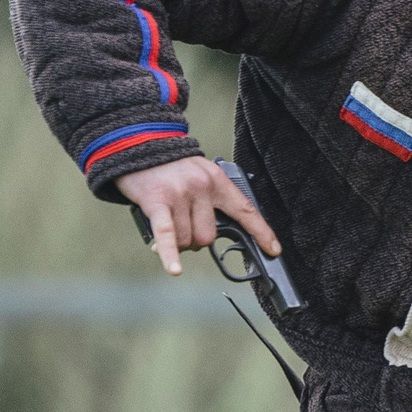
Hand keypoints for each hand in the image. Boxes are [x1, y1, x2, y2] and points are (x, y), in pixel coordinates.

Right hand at [116, 156, 280, 275]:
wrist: (138, 143)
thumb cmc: (169, 167)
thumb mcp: (199, 175)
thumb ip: (207, 204)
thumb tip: (203, 241)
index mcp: (217, 180)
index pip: (245, 210)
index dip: (261, 232)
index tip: (273, 249)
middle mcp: (201, 187)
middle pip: (209, 236)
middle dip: (196, 241)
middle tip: (183, 232)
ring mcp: (180, 194)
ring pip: (187, 240)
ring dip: (177, 244)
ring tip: (167, 230)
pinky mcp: (157, 201)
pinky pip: (168, 234)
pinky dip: (171, 254)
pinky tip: (174, 269)